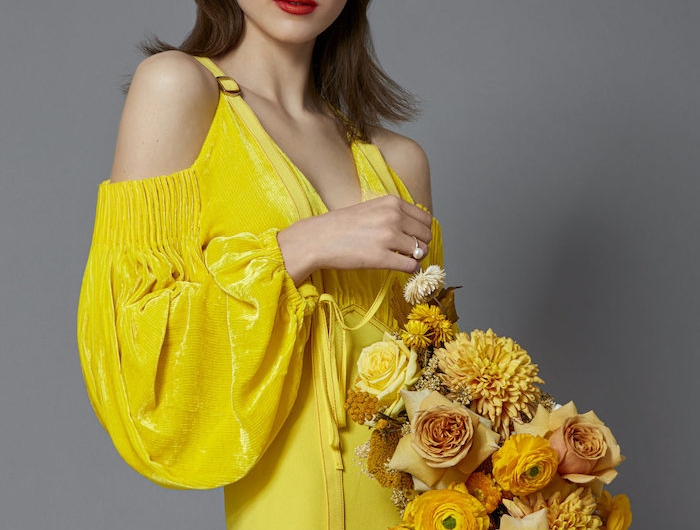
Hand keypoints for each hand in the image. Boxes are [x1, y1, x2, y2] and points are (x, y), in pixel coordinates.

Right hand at [278, 195, 432, 284]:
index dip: (422, 232)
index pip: (425, 219)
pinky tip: (399, 267)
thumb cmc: (341, 226)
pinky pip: (410, 266)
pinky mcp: (381, 258)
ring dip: (415, 258)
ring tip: (401, 259)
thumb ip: (394, 214)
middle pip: (426, 235)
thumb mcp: (371, 209)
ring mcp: (388, 237)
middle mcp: (393, 217)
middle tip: (408, 252)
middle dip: (421, 246)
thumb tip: (417, 228)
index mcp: (392, 203)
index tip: (414, 239)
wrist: (317, 239)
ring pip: (421, 251)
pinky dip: (410, 270)